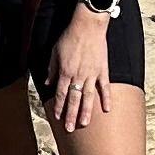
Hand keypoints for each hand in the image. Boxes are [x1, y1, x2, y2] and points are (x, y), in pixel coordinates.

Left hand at [47, 11, 111, 137]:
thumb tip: (47, 83)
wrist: (88, 26)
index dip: (59, 106)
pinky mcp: (102, 70)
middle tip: (70, 129)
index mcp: (65, 71)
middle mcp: (78, 76)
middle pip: (74, 99)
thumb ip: (51, 69)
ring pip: (88, 97)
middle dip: (71, 115)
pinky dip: (106, 98)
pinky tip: (107, 109)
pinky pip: (105, 87)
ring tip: (84, 124)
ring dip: (86, 111)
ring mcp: (91, 74)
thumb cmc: (69, 37)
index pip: (61, 93)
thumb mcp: (54, 52)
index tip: (58, 117)